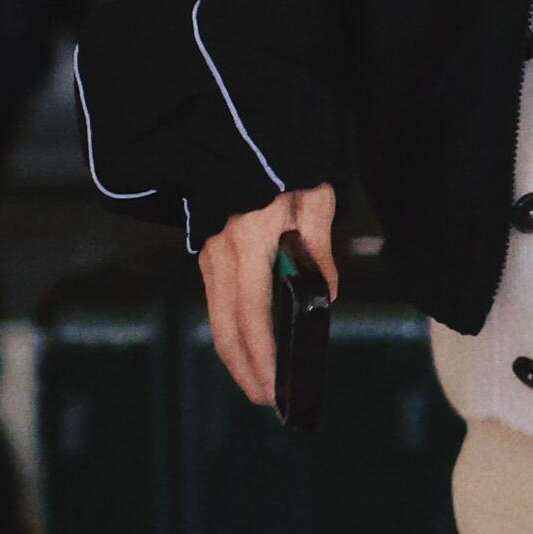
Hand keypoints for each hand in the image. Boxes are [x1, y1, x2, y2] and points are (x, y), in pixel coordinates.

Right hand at [198, 183, 336, 408]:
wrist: (239, 134)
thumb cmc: (283, 163)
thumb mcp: (313, 198)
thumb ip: (317, 248)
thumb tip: (323, 295)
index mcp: (248, 240)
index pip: (251, 310)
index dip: (260, 351)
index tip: (272, 382)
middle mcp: (221, 253)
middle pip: (226, 326)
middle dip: (244, 367)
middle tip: (267, 399)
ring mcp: (210, 254)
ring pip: (218, 318)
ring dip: (236, 354)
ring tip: (259, 382)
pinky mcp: (209, 253)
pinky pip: (218, 302)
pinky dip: (232, 331)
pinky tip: (250, 346)